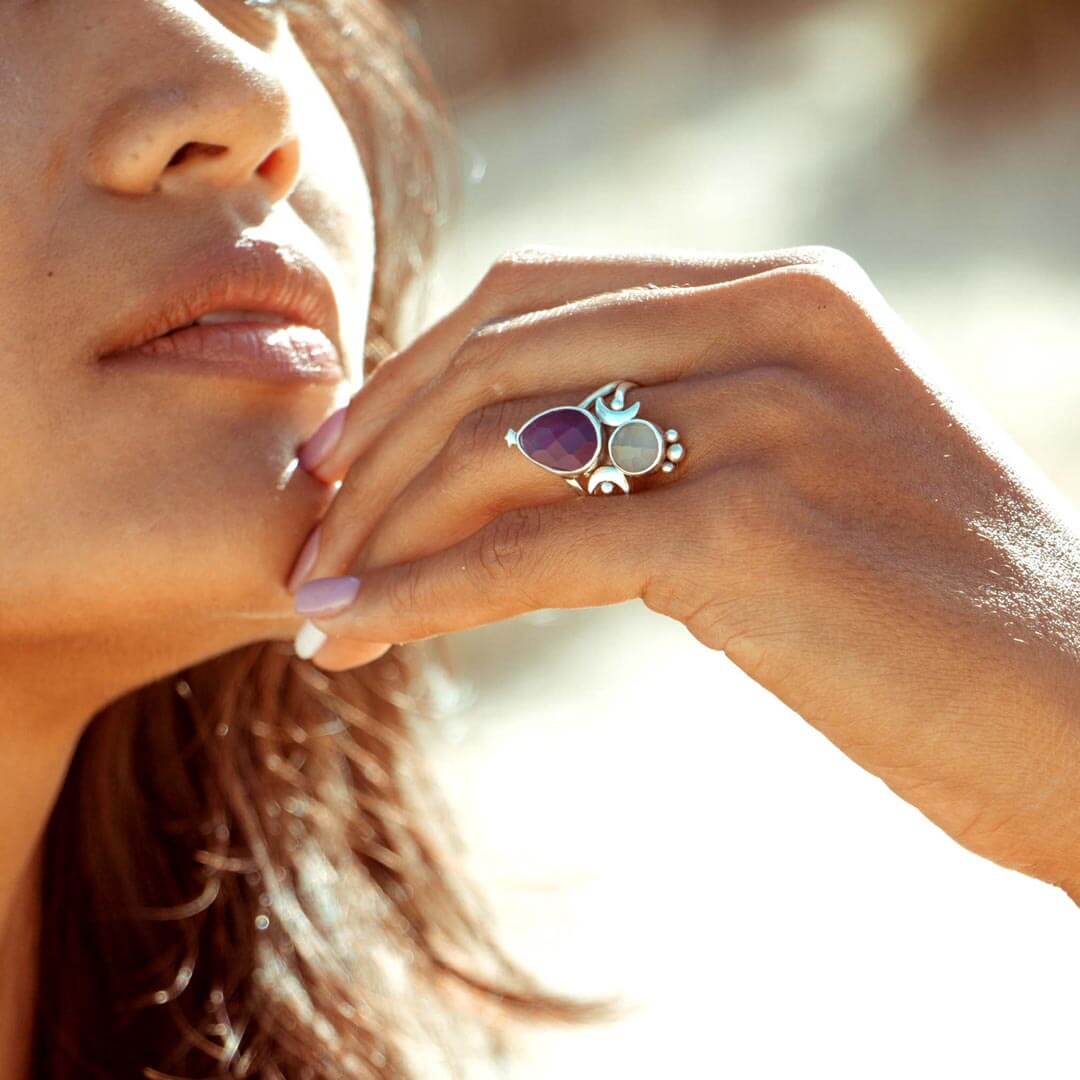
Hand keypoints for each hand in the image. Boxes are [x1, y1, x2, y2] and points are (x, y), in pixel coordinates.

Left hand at [287, 245, 1079, 900]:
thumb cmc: (934, 608)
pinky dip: (424, 592)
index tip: (346, 454)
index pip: (540, 296)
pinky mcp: (753, 525)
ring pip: (499, 451)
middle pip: (497, 354)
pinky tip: (353, 631)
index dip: (417, 369)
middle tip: (305, 530)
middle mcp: (776, 321)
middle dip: (376, 447)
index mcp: (784, 293)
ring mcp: (767, 413)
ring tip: (316, 608)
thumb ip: (678, 440)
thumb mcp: (800, 479)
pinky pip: (535, 548)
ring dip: (382, 530)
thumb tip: (521, 473)